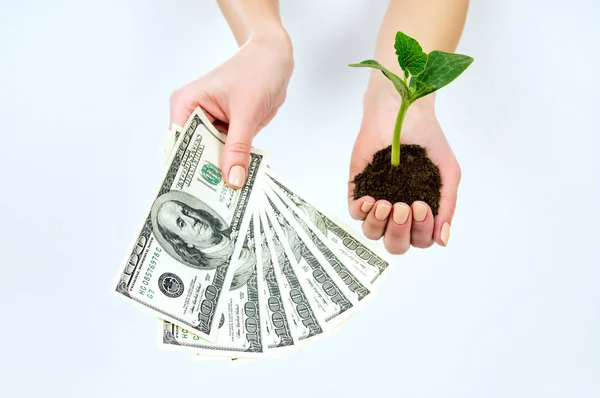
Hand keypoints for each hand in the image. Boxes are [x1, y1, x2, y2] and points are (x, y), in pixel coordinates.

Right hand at [169, 29, 292, 188]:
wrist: (275, 57)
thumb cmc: (256, 71)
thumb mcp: (246, 111)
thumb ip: (238, 148)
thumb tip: (233, 180)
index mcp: (186, 104)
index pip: (179, 143)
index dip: (185, 169)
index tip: (194, 196)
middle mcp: (194, 116)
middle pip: (196, 154)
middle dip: (208, 176)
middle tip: (217, 206)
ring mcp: (213, 125)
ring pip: (215, 157)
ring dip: (225, 175)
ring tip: (233, 201)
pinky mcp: (230, 131)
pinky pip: (231, 153)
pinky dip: (239, 165)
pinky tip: (249, 182)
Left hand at [348, 88, 460, 253]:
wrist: (404, 113)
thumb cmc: (428, 140)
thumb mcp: (448, 173)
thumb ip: (447, 206)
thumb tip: (443, 240)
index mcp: (421, 213)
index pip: (420, 240)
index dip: (421, 232)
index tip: (421, 205)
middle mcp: (398, 213)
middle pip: (396, 244)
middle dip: (399, 232)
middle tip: (403, 207)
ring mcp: (377, 201)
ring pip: (372, 233)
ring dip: (380, 224)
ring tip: (386, 203)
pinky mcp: (358, 188)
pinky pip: (354, 212)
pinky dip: (362, 211)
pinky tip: (371, 199)